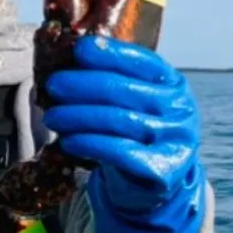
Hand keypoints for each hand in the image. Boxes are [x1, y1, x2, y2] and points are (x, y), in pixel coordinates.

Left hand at [41, 35, 206, 232]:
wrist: (158, 182)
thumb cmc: (137, 134)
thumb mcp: (135, 104)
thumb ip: (113, 82)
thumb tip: (68, 61)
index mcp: (173, 84)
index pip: (143, 62)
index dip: (110, 53)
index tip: (79, 49)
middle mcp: (180, 109)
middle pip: (124, 90)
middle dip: (83, 85)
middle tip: (53, 85)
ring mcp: (174, 139)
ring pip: (119, 120)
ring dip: (78, 116)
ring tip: (52, 117)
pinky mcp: (163, 170)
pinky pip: (120, 152)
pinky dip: (90, 143)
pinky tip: (68, 141)